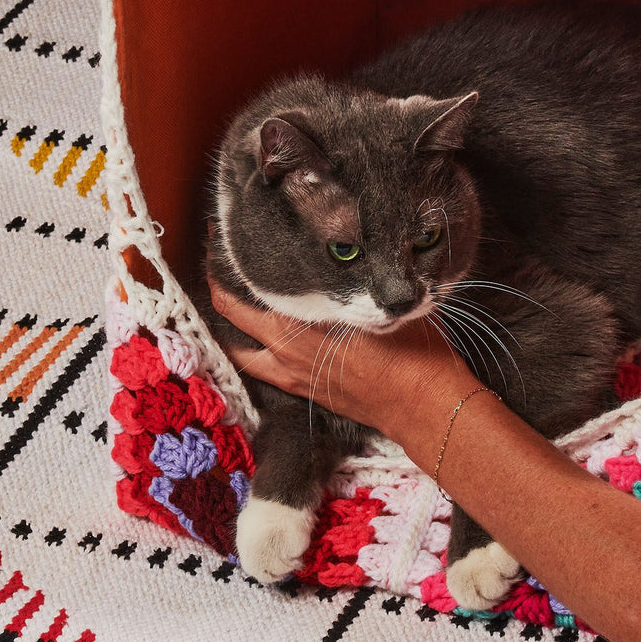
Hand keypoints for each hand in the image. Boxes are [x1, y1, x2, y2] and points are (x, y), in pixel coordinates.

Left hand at [206, 272, 473, 438]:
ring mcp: (292, 375)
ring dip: (234, 327)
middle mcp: (286, 351)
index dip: (224, 266)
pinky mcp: (304, 391)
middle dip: (221, 290)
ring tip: (234, 302)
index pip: (241, 294)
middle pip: (233, 317)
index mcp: (300, 325)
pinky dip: (255, 349)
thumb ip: (357, 279)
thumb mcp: (385, 301)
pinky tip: (265, 334)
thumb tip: (355, 250)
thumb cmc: (411, 348)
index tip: (218, 237)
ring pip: (242, 350)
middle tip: (220, 263)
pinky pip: (264, 368)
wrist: (423, 404)